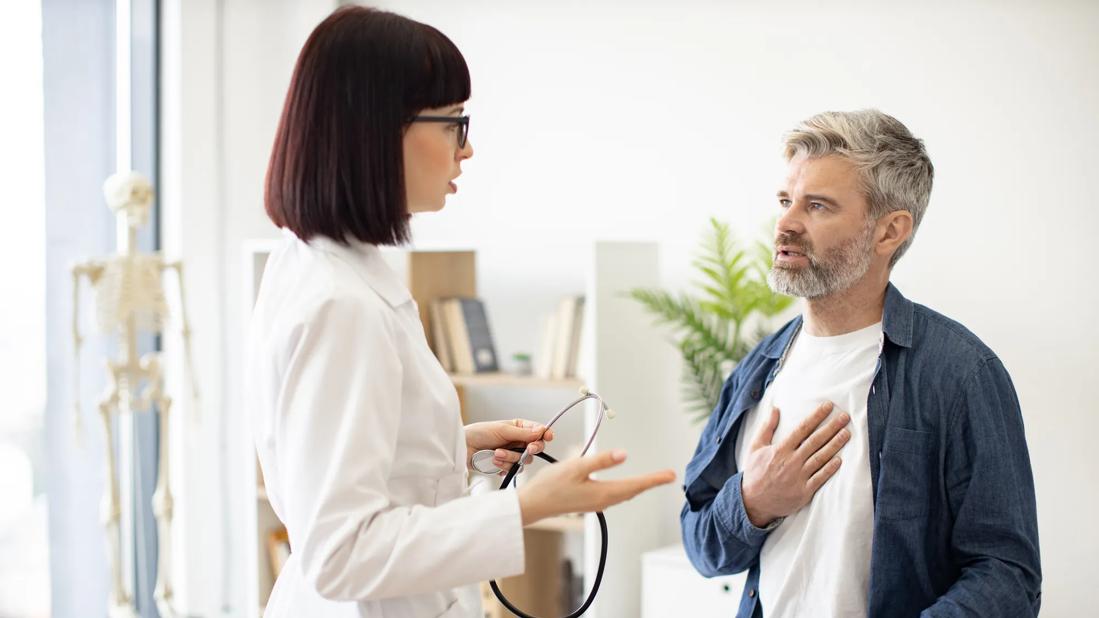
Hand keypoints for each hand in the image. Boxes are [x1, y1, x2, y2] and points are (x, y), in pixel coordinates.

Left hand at [464, 419, 554, 473]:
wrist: (463, 448)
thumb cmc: (479, 433)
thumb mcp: (502, 430)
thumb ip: (523, 433)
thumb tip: (541, 431)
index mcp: (519, 428)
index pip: (538, 432)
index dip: (545, 434)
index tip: (548, 437)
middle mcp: (518, 442)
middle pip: (536, 448)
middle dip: (531, 449)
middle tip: (528, 449)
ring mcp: (512, 455)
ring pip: (524, 461)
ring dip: (510, 457)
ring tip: (496, 453)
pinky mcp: (505, 467)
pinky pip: (514, 470)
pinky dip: (504, 466)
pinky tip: (493, 461)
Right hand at [516, 449, 675, 525]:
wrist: (533, 505)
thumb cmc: (551, 485)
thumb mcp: (576, 467)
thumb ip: (601, 461)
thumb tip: (625, 455)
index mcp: (604, 493)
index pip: (636, 485)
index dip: (654, 479)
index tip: (671, 475)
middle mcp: (604, 501)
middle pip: (633, 490)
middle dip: (650, 482)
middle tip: (667, 476)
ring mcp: (596, 503)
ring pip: (624, 494)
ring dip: (638, 486)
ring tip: (652, 480)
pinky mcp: (589, 502)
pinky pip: (614, 496)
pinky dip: (625, 489)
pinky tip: (626, 486)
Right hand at [740, 402, 850, 527]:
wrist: (753, 502)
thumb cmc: (755, 473)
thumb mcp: (755, 447)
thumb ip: (767, 427)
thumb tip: (775, 408)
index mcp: (780, 449)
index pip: (802, 429)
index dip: (816, 416)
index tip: (828, 406)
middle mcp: (791, 461)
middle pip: (815, 441)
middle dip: (831, 427)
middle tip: (845, 417)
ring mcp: (798, 477)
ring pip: (820, 458)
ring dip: (835, 445)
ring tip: (846, 434)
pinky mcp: (803, 492)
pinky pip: (820, 478)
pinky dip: (830, 469)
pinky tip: (840, 460)